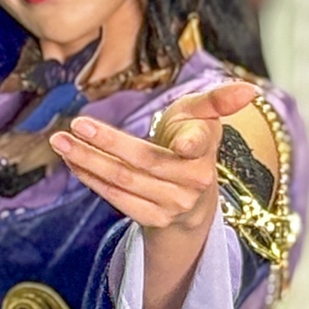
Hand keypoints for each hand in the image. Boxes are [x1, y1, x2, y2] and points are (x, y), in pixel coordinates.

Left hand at [50, 81, 258, 308]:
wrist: (193, 197)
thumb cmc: (193, 144)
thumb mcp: (203, 117)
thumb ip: (218, 101)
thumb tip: (249, 90)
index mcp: (207, 151)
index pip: (199, 144)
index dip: (191, 142)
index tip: (180, 140)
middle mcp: (193, 181)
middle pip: (144, 160)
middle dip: (107, 142)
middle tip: (76, 124)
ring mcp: (172, 204)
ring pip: (123, 180)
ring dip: (88, 160)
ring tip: (60, 141)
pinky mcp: (152, 219)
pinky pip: (115, 197)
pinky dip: (91, 178)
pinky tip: (72, 161)